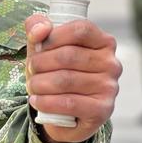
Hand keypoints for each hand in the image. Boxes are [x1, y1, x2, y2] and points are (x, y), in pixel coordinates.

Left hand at [24, 14, 121, 142]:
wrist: (64, 115)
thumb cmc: (54, 73)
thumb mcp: (43, 47)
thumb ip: (37, 27)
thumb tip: (41, 28)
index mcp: (103, 41)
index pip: (80, 29)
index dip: (53, 37)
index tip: (38, 47)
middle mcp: (111, 63)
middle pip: (68, 55)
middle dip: (40, 63)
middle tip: (31, 69)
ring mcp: (109, 87)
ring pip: (65, 80)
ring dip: (39, 83)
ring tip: (32, 86)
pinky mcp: (102, 110)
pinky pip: (69, 103)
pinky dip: (46, 102)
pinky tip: (37, 101)